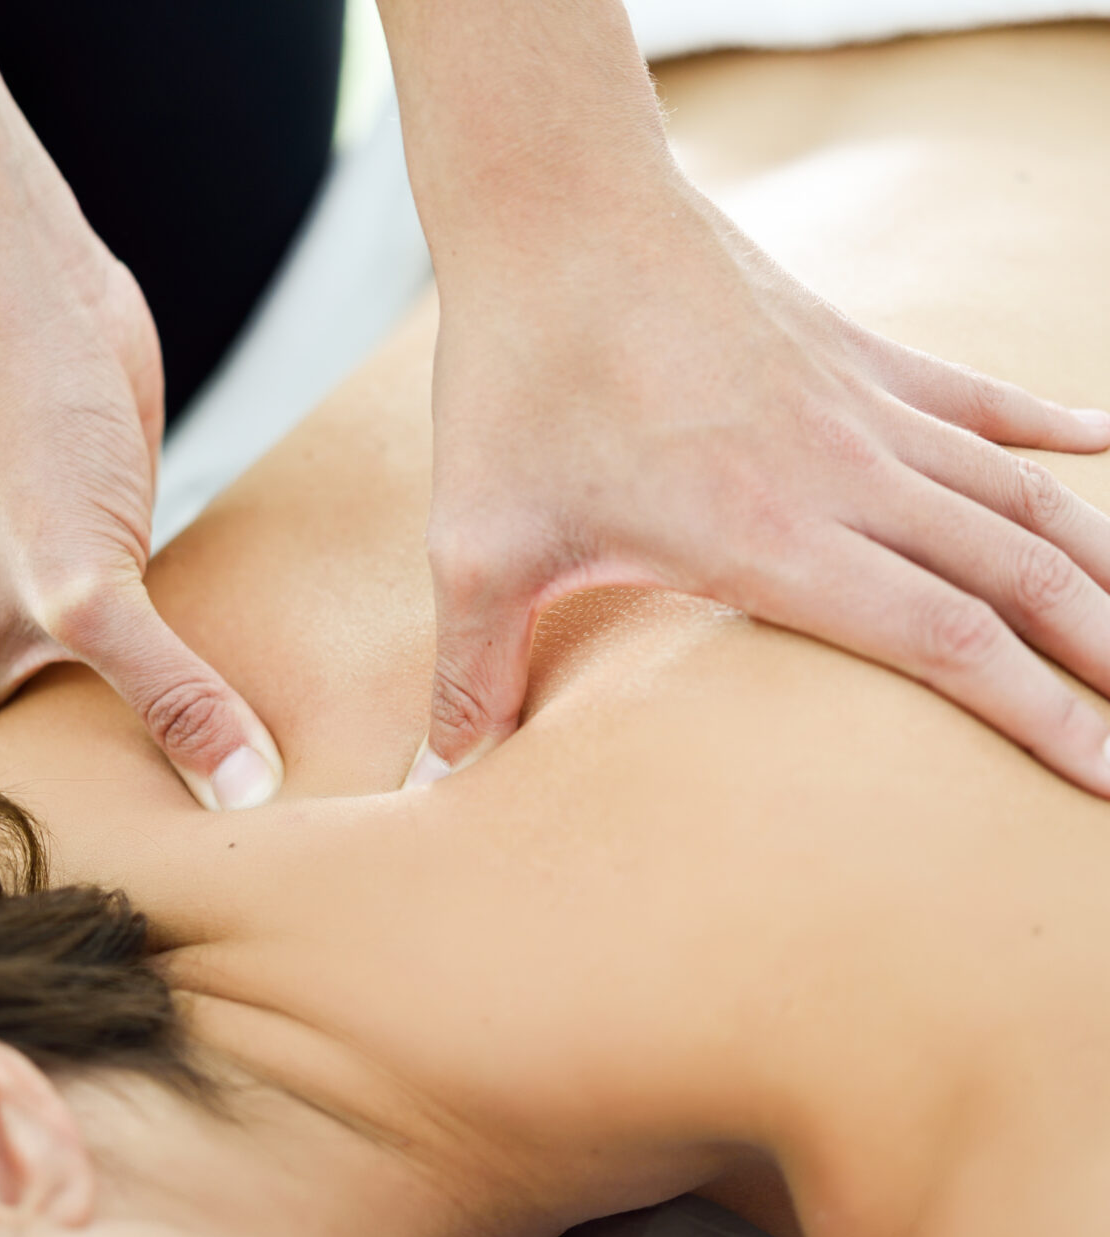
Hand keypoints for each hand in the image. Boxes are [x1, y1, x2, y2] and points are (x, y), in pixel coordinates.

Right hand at [0, 250, 281, 808]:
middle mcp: (2, 635)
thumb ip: (166, 692)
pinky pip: (145, 634)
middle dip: (10, 810)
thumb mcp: (88, 588)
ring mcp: (58, 591)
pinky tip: (228, 697)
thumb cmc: (28, 434)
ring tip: (164, 811)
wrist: (43, 304)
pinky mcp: (119, 550)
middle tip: (71, 879)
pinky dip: (173, 673)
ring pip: (70, 691)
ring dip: (105, 744)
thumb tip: (241, 794)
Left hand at [405, 195, 1109, 794]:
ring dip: (1098, 562)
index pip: (944, 644)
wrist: (553, 211)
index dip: (1039, 716)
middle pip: (1013, 576)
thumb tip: (430, 788)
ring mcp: (861, 403)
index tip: (1107, 776)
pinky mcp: (850, 347)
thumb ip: (471, 676)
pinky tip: (1101, 440)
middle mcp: (845, 474)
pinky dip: (1043, 424)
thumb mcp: (477, 545)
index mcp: (770, 537)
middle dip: (1101, 658)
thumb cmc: (514, 378)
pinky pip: (972, 395)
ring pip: (1016, 493)